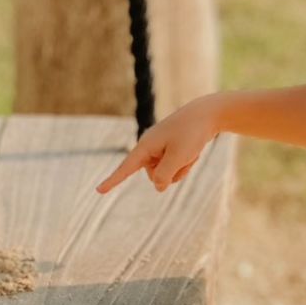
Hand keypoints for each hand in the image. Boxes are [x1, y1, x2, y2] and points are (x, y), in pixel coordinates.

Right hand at [95, 96, 218, 194]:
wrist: (207, 114)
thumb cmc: (191, 134)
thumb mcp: (178, 157)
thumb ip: (165, 175)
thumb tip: (157, 187)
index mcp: (146, 146)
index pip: (126, 168)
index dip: (112, 181)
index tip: (98, 190)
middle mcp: (149, 147)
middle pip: (155, 175)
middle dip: (172, 173)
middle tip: (186, 154)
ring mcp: (160, 148)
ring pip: (167, 173)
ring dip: (181, 168)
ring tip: (190, 151)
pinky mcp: (170, 149)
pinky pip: (175, 166)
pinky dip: (185, 163)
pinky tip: (193, 151)